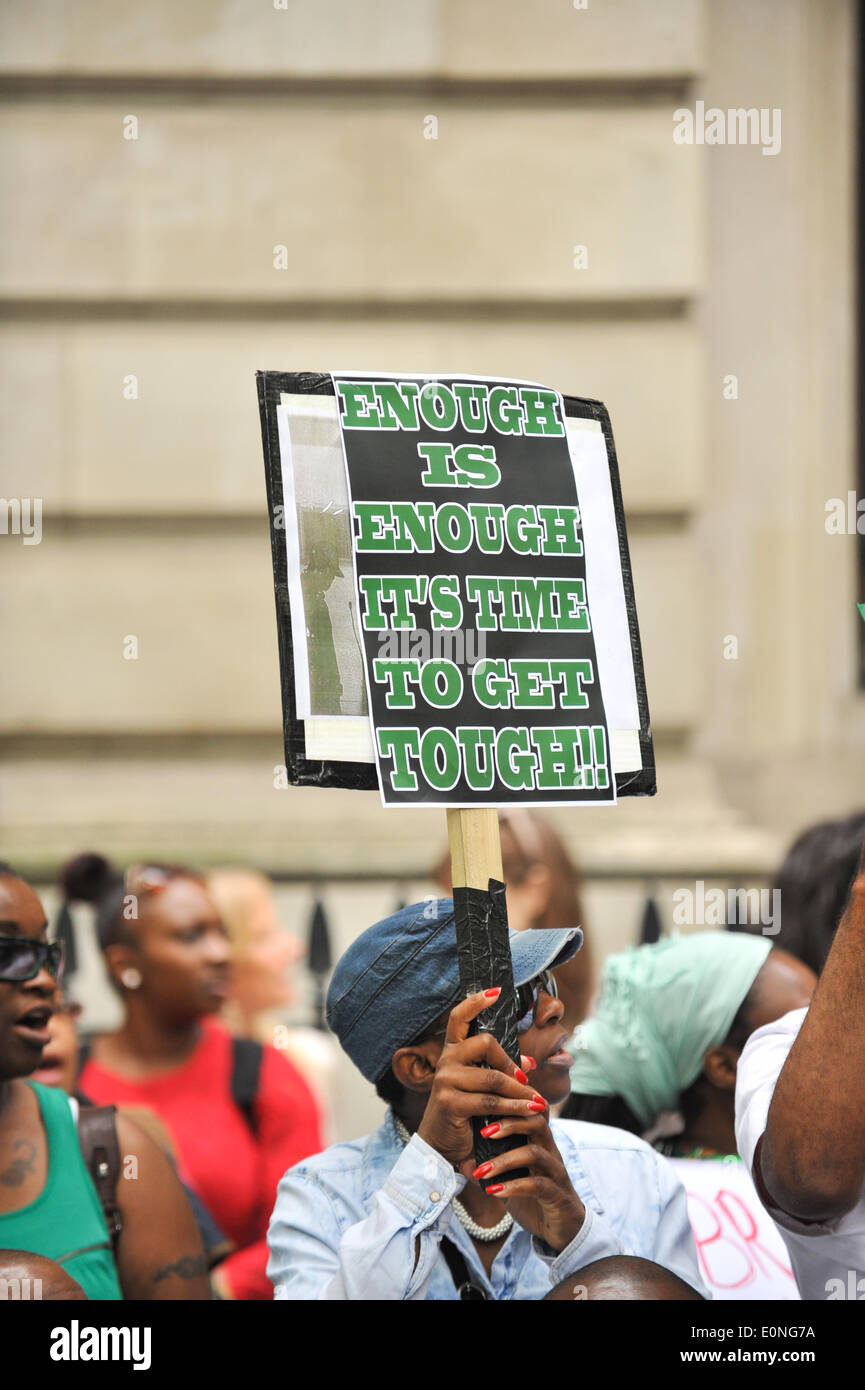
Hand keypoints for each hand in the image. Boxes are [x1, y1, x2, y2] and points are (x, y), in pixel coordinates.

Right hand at [416, 988, 543, 1170]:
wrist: (442, 1145)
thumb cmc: (464, 1112)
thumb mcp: (481, 1086)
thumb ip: (499, 1070)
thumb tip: (530, 1062)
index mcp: (452, 1052)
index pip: (458, 1017)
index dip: (475, 1001)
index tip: (495, 991)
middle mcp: (446, 1061)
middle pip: (485, 1044)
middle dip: (510, 1061)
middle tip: (525, 1077)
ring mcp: (446, 1081)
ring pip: (493, 1077)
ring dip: (520, 1091)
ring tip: (538, 1102)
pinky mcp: (451, 1102)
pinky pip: (490, 1101)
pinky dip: (514, 1107)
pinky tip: (528, 1112)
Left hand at [472, 1113, 585, 1253]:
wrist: (562, 1227)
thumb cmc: (534, 1197)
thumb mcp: (510, 1179)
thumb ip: (491, 1168)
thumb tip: (463, 1162)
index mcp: (539, 1141)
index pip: (529, 1110)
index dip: (512, 1101)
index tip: (485, 1101)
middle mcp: (550, 1150)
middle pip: (536, 1122)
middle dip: (509, 1123)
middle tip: (482, 1132)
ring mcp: (555, 1171)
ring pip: (534, 1153)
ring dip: (505, 1160)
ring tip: (482, 1171)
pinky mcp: (557, 1194)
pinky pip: (537, 1185)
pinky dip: (514, 1186)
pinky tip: (494, 1191)